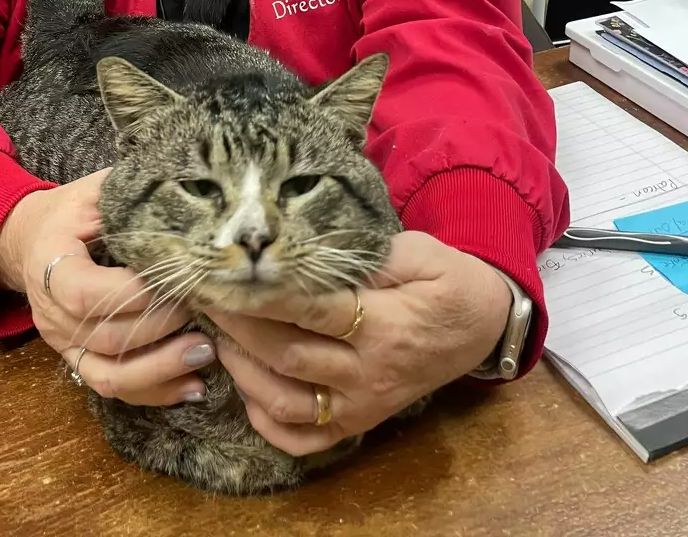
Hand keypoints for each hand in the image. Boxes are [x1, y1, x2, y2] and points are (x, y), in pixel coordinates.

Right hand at [0, 170, 215, 405]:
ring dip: (162, 369)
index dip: (133, 295)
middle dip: (163, 328)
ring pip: (110, 375)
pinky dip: (155, 392)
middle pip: (107, 338)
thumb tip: (182, 193)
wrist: (32, 241)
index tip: (177, 280)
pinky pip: (113, 388)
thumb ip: (126, 194)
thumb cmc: (71, 212)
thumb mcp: (93, 192)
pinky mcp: (78, 361)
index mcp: (49, 265)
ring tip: (207, 352)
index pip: (85, 294)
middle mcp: (51, 314)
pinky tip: (194, 384)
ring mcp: (63, 344)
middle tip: (206, 308)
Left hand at [208, 232, 511, 456]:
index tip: (227, 272)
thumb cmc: (448, 280)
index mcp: (385, 324)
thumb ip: (370, 254)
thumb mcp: (421, 251)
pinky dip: (266, 421)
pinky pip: (303, 439)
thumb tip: (310, 249)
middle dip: (238, 326)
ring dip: (242, 371)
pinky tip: (246, 387)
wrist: (482, 327)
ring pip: (286, 401)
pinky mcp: (358, 422)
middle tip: (206, 296)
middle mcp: (368, 373)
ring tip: (218, 334)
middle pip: (287, 355)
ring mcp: (361, 404)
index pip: (312, 310)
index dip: (264, 293)